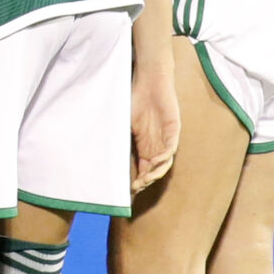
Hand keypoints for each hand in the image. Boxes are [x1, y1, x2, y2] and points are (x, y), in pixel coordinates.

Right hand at [129, 67, 180, 193]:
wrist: (149, 80)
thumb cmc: (135, 99)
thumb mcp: (123, 124)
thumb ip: (118, 139)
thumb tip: (99, 155)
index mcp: (145, 146)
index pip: (143, 170)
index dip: (137, 182)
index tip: (127, 192)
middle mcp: (156, 146)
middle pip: (153, 171)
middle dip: (145, 182)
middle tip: (135, 188)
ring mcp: (166, 139)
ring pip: (164, 164)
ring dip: (155, 174)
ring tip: (145, 180)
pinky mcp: (173, 130)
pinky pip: (171, 149)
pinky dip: (163, 158)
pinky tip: (154, 162)